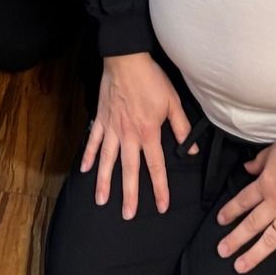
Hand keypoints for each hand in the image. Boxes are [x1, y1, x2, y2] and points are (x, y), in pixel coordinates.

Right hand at [80, 52, 196, 219]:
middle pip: (129, 170)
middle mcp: (129, 135)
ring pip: (107, 160)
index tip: (161, 206)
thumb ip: (181, 127)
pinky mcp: (101, 119)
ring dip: (104, 181)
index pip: (156, 166)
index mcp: (148, 132)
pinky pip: (93, 140)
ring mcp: (112, 128)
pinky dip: (89, 155)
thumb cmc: (151, 79)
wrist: (126, 59)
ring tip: (101, 200)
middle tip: (127, 215)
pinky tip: (85, 170)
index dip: (160, 188)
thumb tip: (191, 149)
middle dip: (129, 194)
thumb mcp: (173, 101)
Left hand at [215, 138, 275, 274]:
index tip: (221, 221)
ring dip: (254, 255)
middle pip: (251, 224)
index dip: (230, 211)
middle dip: (235, 239)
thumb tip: (247, 167)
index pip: (243, 201)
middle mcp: (274, 205)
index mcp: (265, 185)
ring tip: (240, 266)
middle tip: (222, 251)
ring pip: (269, 240)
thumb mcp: (274, 150)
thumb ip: (260, 161)